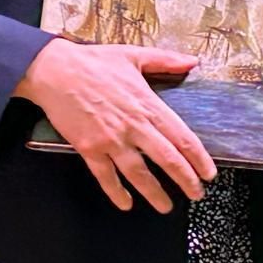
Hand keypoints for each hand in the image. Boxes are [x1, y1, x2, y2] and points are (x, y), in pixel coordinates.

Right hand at [14, 39, 215, 212]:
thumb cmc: (95, 61)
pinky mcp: (88, 148)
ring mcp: (110, 140)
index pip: (181, 137)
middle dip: (185, 180)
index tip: (208, 172)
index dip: (197, 158)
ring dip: (155, 193)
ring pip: (139, 173)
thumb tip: (193, 61)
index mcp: (148, 104)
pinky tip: (125, 204)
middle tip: (197, 194)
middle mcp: (133, 126)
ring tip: (167, 206)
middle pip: (166, 159)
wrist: (55, 71)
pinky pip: (105, 176)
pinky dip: (116, 192)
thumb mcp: (135, 55)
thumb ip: (166, 60)